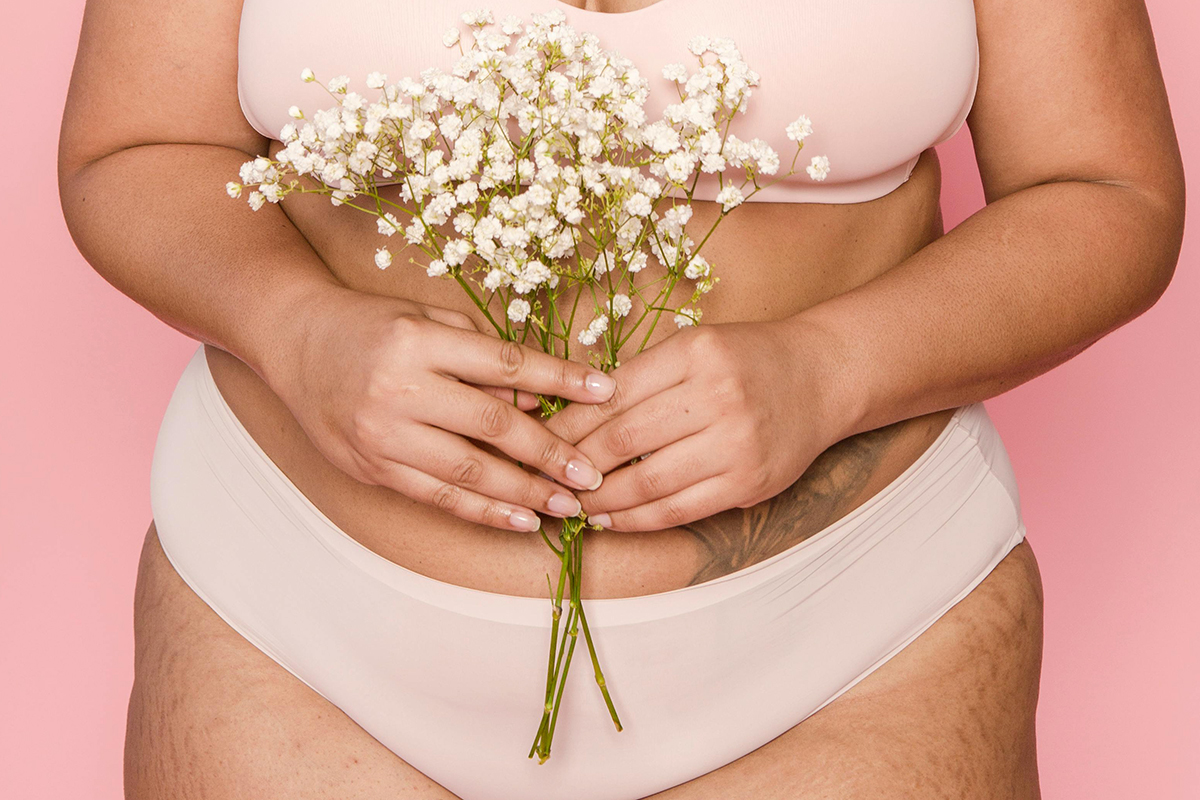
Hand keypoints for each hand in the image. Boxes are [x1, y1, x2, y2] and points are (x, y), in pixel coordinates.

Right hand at [264, 286, 616, 531]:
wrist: (295, 342)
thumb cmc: (374, 326)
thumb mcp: (430, 323)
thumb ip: (483, 358)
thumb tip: (539, 404)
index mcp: (419, 342)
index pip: (505, 365)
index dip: (560, 380)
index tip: (605, 391)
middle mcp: (399, 389)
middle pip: (491, 426)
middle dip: (549, 453)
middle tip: (592, 473)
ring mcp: (382, 434)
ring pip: (467, 471)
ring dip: (524, 492)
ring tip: (567, 505)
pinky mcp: (372, 468)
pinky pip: (437, 497)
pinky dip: (483, 511)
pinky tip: (520, 519)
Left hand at [543, 318, 850, 530]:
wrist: (824, 377)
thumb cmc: (748, 359)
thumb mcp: (695, 346)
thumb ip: (641, 375)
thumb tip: (570, 413)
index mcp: (696, 353)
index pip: (613, 394)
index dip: (568, 421)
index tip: (536, 437)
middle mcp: (717, 396)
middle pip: (624, 438)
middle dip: (573, 462)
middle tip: (541, 476)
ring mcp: (736, 444)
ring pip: (647, 481)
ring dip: (599, 499)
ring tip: (569, 503)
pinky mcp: (748, 483)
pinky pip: (678, 510)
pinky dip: (637, 519)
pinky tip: (609, 518)